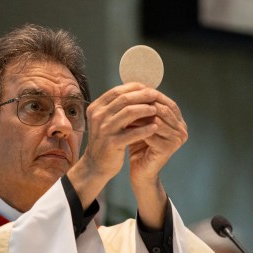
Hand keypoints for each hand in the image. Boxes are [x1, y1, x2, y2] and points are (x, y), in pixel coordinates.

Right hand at [67, 83, 163, 207]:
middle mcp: (98, 116)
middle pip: (124, 99)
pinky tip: (155, 127)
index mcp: (96, 108)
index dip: (134, 88)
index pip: (117, 91)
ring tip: (156, 109)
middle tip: (156, 95)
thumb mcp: (106, 120)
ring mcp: (104, 129)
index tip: (148, 89)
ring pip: (129, 112)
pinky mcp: (112, 143)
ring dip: (145, 109)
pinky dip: (145, 129)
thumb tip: (138, 91)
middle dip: (142, 96)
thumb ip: (117, 107)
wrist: (96, 165)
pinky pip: (132, 133)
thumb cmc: (106, 140)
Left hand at [127, 88, 185, 227]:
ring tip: (123, 110)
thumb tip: (135, 85)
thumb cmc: (140, 146)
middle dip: (143, 102)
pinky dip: (138, 127)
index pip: (164, 100)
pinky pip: (151, 131)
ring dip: (139, 113)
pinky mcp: (169, 147)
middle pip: (161, 107)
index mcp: (179, 120)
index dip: (147, 94)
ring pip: (157, 117)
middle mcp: (182, 128)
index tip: (129, 90)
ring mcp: (178, 138)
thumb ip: (144, 107)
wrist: (140, 172)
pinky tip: (125, 125)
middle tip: (125, 98)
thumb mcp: (142, 123)